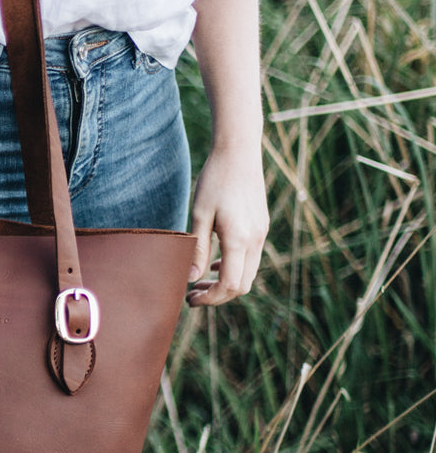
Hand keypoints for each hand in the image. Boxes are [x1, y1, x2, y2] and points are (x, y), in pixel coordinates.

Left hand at [186, 145, 268, 306]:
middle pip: (242, 285)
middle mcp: (255, 240)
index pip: (229, 285)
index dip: (210, 298)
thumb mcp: (200, 214)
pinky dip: (234, 268)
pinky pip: (250, 258)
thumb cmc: (215, 180)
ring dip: (225, 282)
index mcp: (239, 239)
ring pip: (248, 273)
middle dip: (217, 296)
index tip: (190, 299)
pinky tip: (215, 263)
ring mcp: (261, 233)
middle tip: (192, 295)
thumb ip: (197, 248)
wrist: (239, 152)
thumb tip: (191, 279)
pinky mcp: (261, 226)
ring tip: (199, 282)